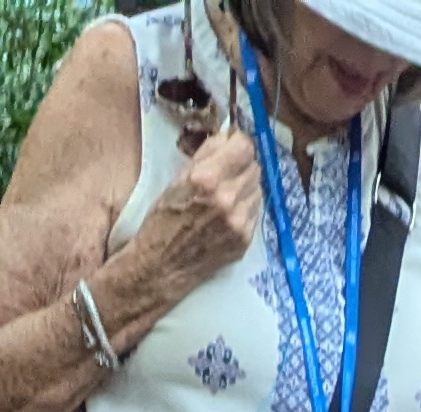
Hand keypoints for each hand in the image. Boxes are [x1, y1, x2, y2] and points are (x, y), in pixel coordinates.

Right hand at [116, 122, 265, 312]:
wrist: (162, 266)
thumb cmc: (164, 219)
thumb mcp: (178, 178)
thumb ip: (207, 154)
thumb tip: (229, 136)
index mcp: (208, 179)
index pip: (245, 147)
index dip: (239, 143)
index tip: (233, 146)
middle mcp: (227, 199)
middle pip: (254, 167)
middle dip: (242, 165)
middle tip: (227, 172)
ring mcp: (239, 222)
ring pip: (258, 189)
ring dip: (246, 187)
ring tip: (227, 195)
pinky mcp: (245, 240)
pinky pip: (256, 212)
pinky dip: (246, 207)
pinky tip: (229, 213)